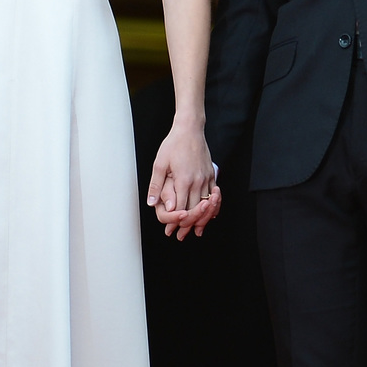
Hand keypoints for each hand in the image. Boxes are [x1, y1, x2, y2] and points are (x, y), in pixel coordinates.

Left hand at [148, 124, 219, 238]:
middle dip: (187, 225)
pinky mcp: (212, 174)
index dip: (175, 221)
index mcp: (183, 180)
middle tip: (181, 236)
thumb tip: (152, 203)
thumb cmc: (173, 144)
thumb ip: (157, 186)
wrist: (190, 130)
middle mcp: (197, 182)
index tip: (171, 230)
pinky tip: (209, 214)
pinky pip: (214, 196)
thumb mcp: (159, 164)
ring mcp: (207, 178)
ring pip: (206, 205)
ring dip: (201, 219)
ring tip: (196, 231)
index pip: (180, 207)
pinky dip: (212, 207)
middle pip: (194, 210)